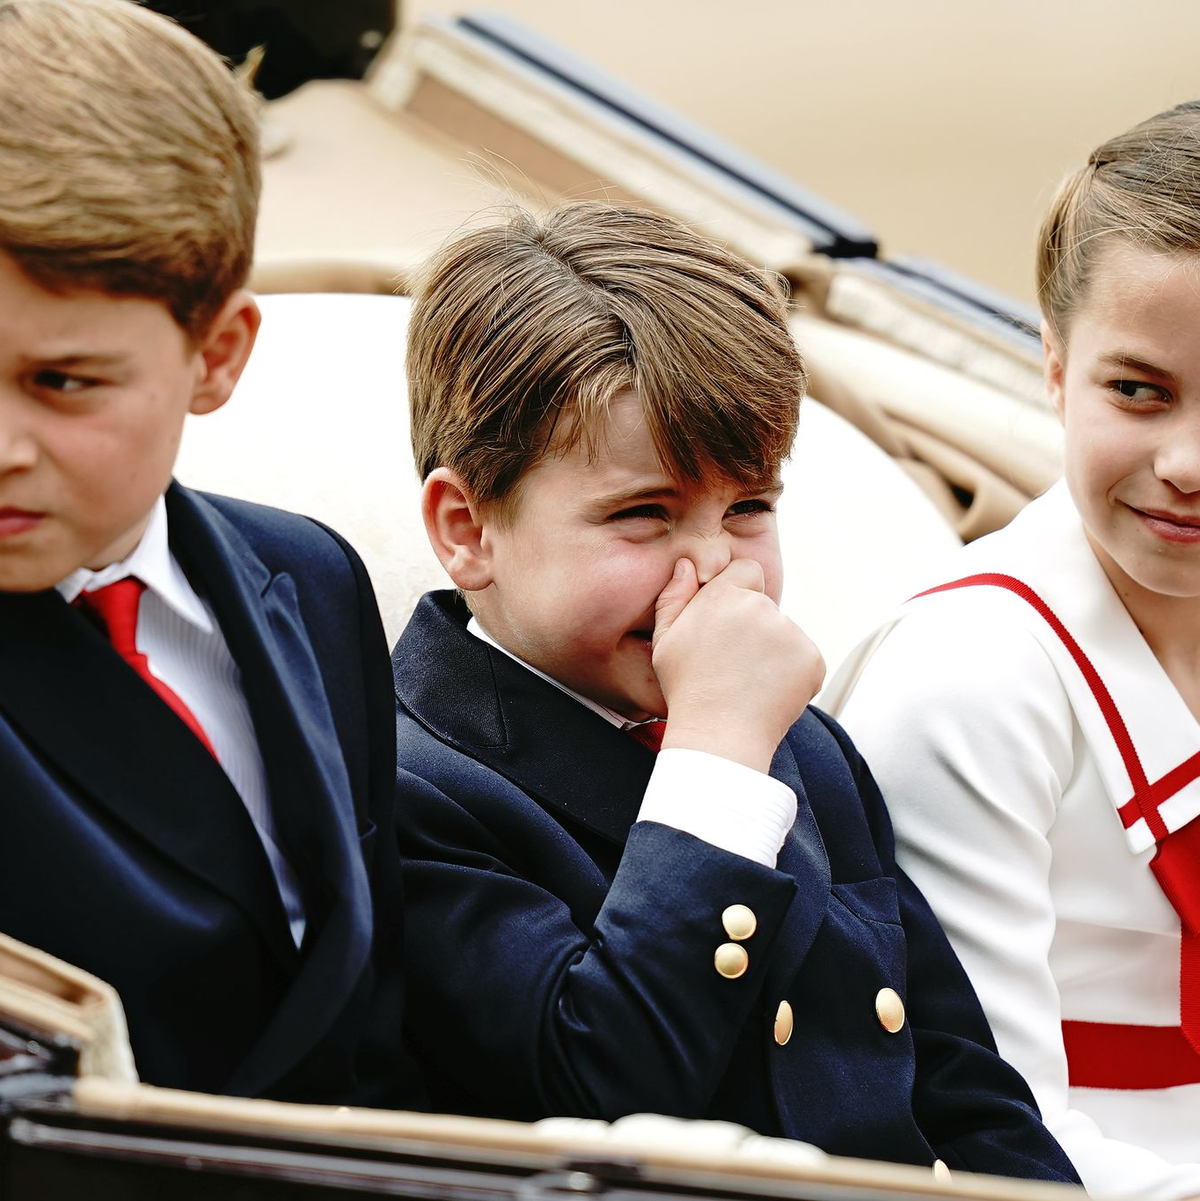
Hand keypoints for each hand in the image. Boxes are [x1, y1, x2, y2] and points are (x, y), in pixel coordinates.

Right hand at [651, 557, 824, 772]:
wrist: (720, 737)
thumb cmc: (687, 690)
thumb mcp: (664, 641)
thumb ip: (673, 596)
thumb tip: (687, 565)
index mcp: (724, 596)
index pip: (747, 570)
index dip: (738, 592)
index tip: (728, 621)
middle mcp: (761, 607)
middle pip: (765, 605)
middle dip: (754, 627)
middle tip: (732, 664)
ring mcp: (790, 633)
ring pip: (785, 633)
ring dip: (773, 652)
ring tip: (748, 684)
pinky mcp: (812, 658)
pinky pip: (804, 658)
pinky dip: (793, 674)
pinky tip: (768, 693)